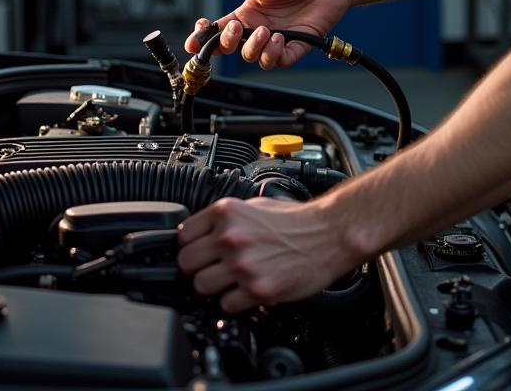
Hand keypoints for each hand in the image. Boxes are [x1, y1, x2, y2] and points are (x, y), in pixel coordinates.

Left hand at [176, 197, 357, 311]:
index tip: (197, 249)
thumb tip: (200, 233)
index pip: (182, 235)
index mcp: (227, 213)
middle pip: (186, 263)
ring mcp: (243, 265)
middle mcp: (231, 238)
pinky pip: (226, 305)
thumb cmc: (295, 220)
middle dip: (197, 267)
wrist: (328, 235)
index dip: (190, 244)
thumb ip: (225, 219)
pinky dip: (234, 302)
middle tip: (212, 267)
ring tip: (230, 280)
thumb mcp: (254, 205)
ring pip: (201, 287)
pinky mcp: (257, 290)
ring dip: (214, 287)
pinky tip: (247, 290)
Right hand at [185, 0, 351, 67]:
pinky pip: (279, 61)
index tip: (193, 42)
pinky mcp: (296, 46)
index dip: (203, 40)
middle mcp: (258, 29)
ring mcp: (276, 40)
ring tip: (268, 31)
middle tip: (237, 27)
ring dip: (255, 49)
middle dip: (229, 43)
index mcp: (247, 13)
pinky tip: (281, 38)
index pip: (218, 32)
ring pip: (254, 58)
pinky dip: (275, 54)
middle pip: (232, 49)